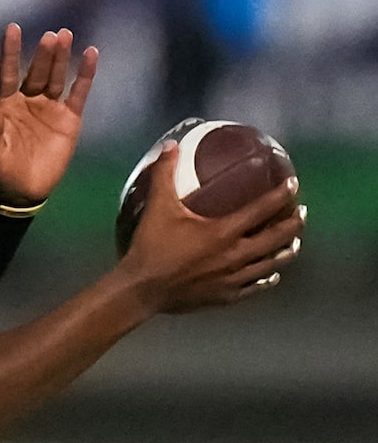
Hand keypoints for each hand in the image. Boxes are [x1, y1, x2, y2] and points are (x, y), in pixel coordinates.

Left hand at [0, 24, 97, 211]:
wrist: (21, 191)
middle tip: (51, 35)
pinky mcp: (69, 118)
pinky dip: (85, 75)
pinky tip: (91, 55)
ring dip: (61, 58)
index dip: (10, 52)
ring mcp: (49, 107)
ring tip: (66, 36)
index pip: (8, 73)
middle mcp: (28, 100)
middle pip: (36, 72)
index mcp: (5, 104)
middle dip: (43, 54)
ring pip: (56, 77)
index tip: (12, 29)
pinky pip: (79, 92)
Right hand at [120, 141, 302, 313]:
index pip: (263, 209)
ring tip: (295, 243)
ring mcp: (233, 278)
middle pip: (277, 238)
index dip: (281, 195)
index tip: (293, 185)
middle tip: (301, 213)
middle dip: (293, 224)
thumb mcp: (158, 208)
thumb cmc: (151, 247)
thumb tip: (170, 147)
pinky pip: (255, 286)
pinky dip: (267, 279)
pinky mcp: (226, 296)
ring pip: (272, 264)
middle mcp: (236, 255)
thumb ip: (164, 176)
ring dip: (286, 251)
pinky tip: (272, 275)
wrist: (141, 290)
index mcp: (224, 231)